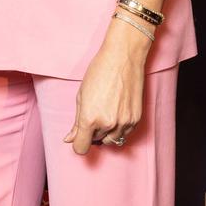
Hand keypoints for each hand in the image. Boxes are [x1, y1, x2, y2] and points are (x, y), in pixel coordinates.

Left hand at [63, 18, 150, 154]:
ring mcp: (123, 123)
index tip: (79, 135)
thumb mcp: (81, 95)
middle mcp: (107, 124)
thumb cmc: (99, 72)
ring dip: (106, 132)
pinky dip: (119, 128)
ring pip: (111, 140)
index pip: (81, 148)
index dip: (78, 142)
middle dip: (92, 132)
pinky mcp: (136, 119)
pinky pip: (124, 133)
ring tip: (105, 111)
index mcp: (89, 118)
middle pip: (96, 142)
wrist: (123, 57)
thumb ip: (76, 121)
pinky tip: (116, 110)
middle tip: (94, 112)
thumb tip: (69, 139)